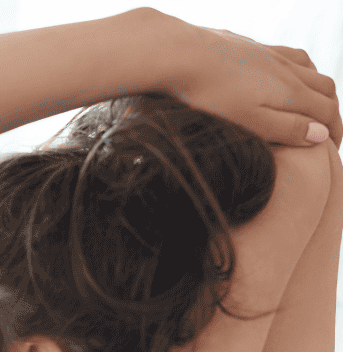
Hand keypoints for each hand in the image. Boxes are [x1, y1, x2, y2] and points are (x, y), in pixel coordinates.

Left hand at [158, 12, 340, 149]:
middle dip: (331, 110)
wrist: (179, 54)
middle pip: (323, 87)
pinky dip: (298, 68)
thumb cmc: (210, 95)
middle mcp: (286, 68)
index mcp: (290, 90)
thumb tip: (321, 135)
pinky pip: (285, 54)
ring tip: (313, 103)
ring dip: (317, 87)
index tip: (332, 149)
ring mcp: (267, 54)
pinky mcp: (248, 47)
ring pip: (308, 67)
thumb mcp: (250, 121)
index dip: (334, 131)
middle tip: (327, 130)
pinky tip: (282, 74)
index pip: (326, 111)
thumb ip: (286, 128)